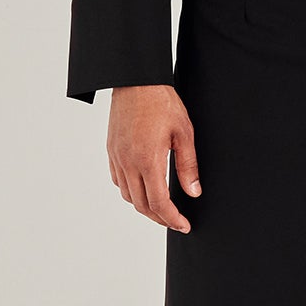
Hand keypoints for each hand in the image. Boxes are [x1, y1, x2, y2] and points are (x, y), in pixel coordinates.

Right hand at [107, 84, 199, 232]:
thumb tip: (193, 192)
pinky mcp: (111, 151)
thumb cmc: (162, 102)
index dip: (172, 219)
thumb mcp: (184, 133)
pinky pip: (118, 181)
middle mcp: (128, 162)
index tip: (184, 225)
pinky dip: (131, 192)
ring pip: (128, 195)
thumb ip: (188, 166)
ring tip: (162, 208)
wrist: (135, 80)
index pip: (159, 203)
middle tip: (176, 221)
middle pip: (142, 205)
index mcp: (148, 160)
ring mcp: (117, 157)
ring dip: (145, 207)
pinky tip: (144, 189)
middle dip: (160, 218)